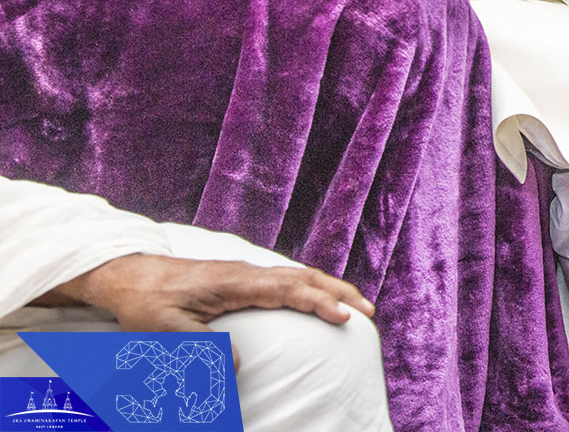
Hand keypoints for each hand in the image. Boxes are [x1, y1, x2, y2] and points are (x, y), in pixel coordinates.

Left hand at [48, 254, 374, 365]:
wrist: (129, 275)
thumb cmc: (146, 303)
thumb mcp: (166, 330)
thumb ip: (201, 347)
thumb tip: (239, 367)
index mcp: (237, 282)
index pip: (289, 289)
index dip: (319, 302)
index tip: (344, 317)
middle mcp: (248, 272)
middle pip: (305, 276)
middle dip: (340, 291)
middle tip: (369, 311)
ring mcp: (247, 272)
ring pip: (299, 274)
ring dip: (330, 287)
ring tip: (355, 304)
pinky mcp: (242, 278)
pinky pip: (287, 278)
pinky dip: (312, 286)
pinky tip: (317, 297)